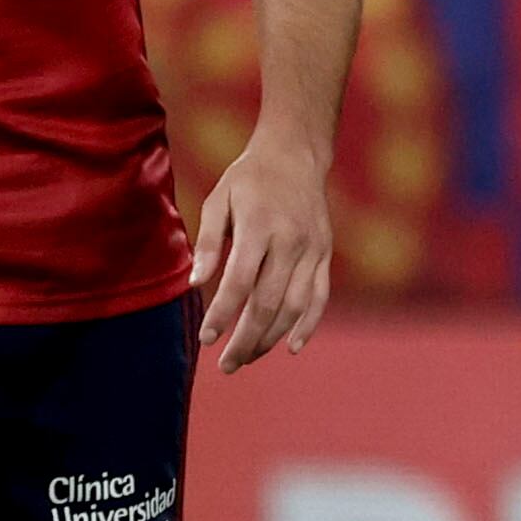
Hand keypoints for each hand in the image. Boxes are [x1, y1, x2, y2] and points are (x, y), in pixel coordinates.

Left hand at [191, 137, 333, 371]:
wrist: (296, 154)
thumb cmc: (249, 179)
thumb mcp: (218, 200)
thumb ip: (207, 243)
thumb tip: (195, 285)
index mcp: (259, 226)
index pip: (240, 282)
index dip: (222, 315)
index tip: (206, 339)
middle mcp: (290, 241)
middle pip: (268, 303)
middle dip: (245, 339)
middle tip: (226, 365)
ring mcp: (313, 249)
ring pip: (295, 307)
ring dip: (270, 338)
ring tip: (247, 358)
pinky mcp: (325, 254)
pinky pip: (320, 297)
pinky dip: (307, 325)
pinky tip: (290, 347)